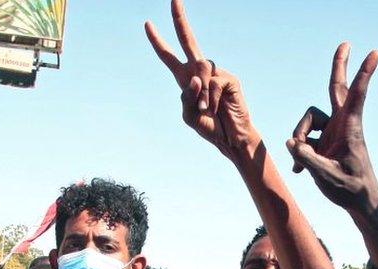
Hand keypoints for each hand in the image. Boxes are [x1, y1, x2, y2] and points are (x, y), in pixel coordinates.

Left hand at [145, 0, 257, 158]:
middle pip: (188, 40)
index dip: (157, 41)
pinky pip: (214, 82)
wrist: (230, 139)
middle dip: (179, 20)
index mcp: (185, 79)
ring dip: (201, 93)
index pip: (168, 56)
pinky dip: (211, 98)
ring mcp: (216, 73)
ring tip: (205, 110)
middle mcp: (199, 71)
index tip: (147, 24)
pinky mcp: (229, 79)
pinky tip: (216, 108)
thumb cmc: (210, 128)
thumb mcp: (189, 116)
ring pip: (201, 69)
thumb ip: (186, 98)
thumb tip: (195, 77)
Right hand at [286, 43, 377, 213]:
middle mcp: (341, 124)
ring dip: (299, 135)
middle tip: (346, 43)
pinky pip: (304, 138)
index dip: (364, 73)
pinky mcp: (324, 141)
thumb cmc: (350, 190)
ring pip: (308, 120)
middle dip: (339, 66)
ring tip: (299, 160)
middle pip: (336, 88)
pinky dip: (299, 152)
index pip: (356, 94)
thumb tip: (290, 143)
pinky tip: (299, 170)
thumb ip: (308, 159)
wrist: (359, 202)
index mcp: (350, 128)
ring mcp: (332, 132)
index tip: (375, 53)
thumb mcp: (327, 177)